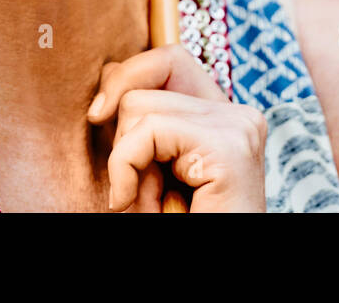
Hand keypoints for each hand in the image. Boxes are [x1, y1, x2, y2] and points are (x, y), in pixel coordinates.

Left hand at [87, 44, 267, 211]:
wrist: (213, 278)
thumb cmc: (179, 225)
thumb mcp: (151, 168)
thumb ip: (141, 123)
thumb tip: (110, 70)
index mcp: (225, 117)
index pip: (169, 60)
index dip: (127, 77)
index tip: (98, 117)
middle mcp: (240, 116)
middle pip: (146, 85)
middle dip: (126, 143)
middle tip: (145, 192)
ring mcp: (239, 127)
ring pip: (140, 108)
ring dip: (127, 164)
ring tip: (152, 205)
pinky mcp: (230, 147)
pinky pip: (148, 132)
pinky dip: (126, 170)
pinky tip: (142, 207)